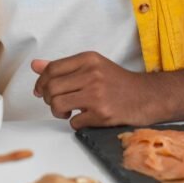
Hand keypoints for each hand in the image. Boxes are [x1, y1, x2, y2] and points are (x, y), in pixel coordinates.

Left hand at [31, 52, 155, 128]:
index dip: (40, 83)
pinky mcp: (103, 113)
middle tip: (55, 102)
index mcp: (88, 59)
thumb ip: (63, 67)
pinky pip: (73, 122)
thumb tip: (34, 65)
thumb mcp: (92, 66)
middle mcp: (92, 74)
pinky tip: (84, 118)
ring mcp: (97, 94)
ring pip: (57, 105)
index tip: (40, 91)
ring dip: (58, 112)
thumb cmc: (117, 82)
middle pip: (51, 88)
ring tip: (67, 111)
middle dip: (47, 99)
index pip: (51, 69)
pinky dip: (75, 123)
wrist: (148, 96)